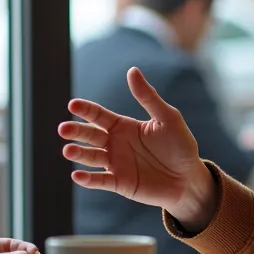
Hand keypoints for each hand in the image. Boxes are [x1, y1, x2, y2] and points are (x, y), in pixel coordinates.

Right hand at [58, 67, 217, 230]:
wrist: (189, 178)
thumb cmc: (180, 146)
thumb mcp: (167, 118)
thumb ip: (148, 97)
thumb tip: (132, 71)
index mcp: (123, 126)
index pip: (99, 115)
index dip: (86, 110)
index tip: (73, 105)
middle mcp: (114, 144)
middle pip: (90, 135)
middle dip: (76, 132)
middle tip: (63, 129)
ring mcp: (115, 164)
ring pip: (91, 157)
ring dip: (78, 154)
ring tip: (68, 150)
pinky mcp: (120, 183)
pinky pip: (100, 181)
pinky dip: (88, 179)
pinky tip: (77, 175)